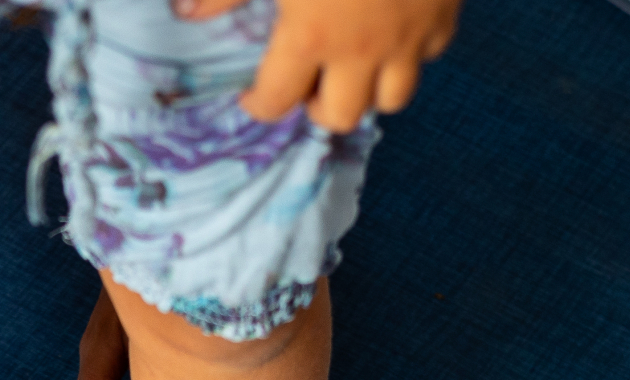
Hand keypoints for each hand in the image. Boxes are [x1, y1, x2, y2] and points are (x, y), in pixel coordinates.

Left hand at [175, 0, 459, 130]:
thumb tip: (185, 12)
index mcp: (310, 37)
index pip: (278, 101)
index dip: (260, 105)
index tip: (253, 96)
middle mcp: (361, 52)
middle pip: (341, 116)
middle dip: (319, 107)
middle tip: (308, 83)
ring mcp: (409, 38)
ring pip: (392, 100)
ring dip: (369, 91)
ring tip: (353, 67)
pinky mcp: (444, 17)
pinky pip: (430, 56)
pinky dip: (411, 53)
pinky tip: (395, 29)